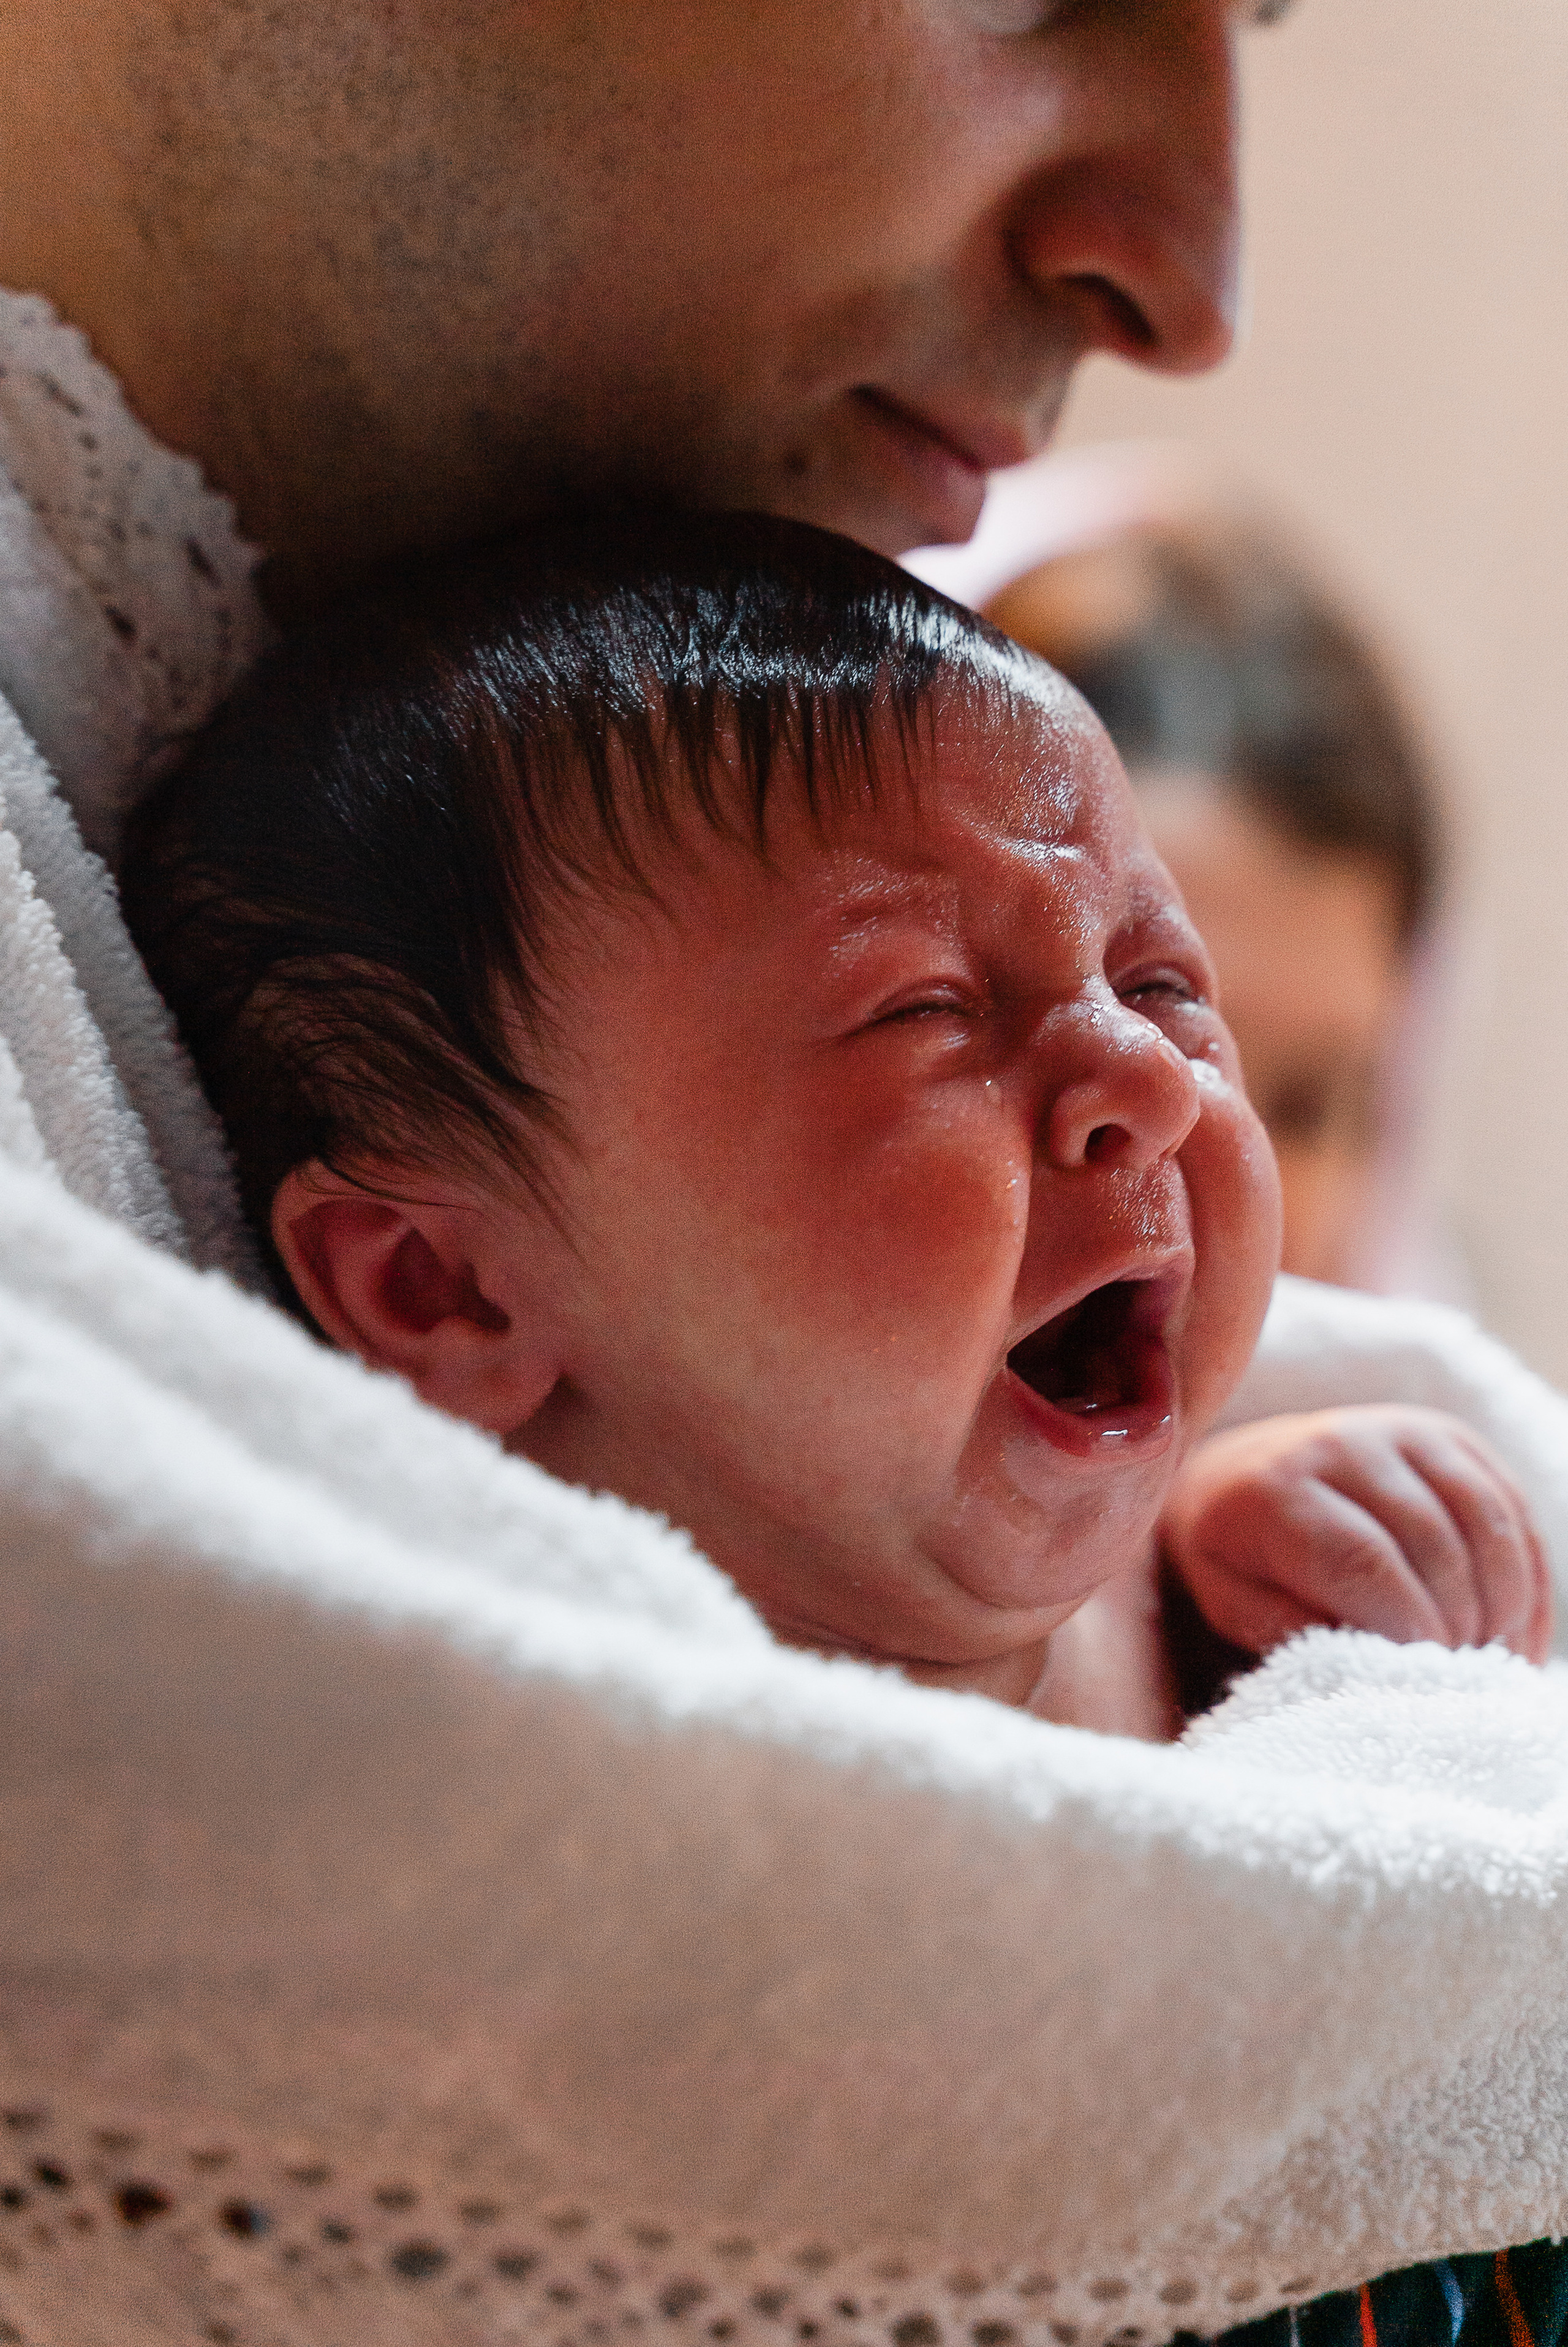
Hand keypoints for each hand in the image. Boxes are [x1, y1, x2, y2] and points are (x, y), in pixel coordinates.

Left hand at [1161, 1405, 1552, 1664]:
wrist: (1242, 1475)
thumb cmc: (1236, 1557)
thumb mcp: (1231, 1600)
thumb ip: (1287, 1630)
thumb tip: (1365, 1661)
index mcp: (1275, 1488)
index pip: (1363, 1560)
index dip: (1409, 1627)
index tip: (1424, 1678)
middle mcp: (1340, 1443)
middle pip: (1432, 1541)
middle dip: (1459, 1622)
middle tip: (1463, 1679)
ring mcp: (1399, 1430)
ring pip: (1483, 1517)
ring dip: (1503, 1599)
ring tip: (1495, 1658)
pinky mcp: (1447, 1436)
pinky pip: (1507, 1502)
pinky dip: (1524, 1571)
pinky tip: (1517, 1626)